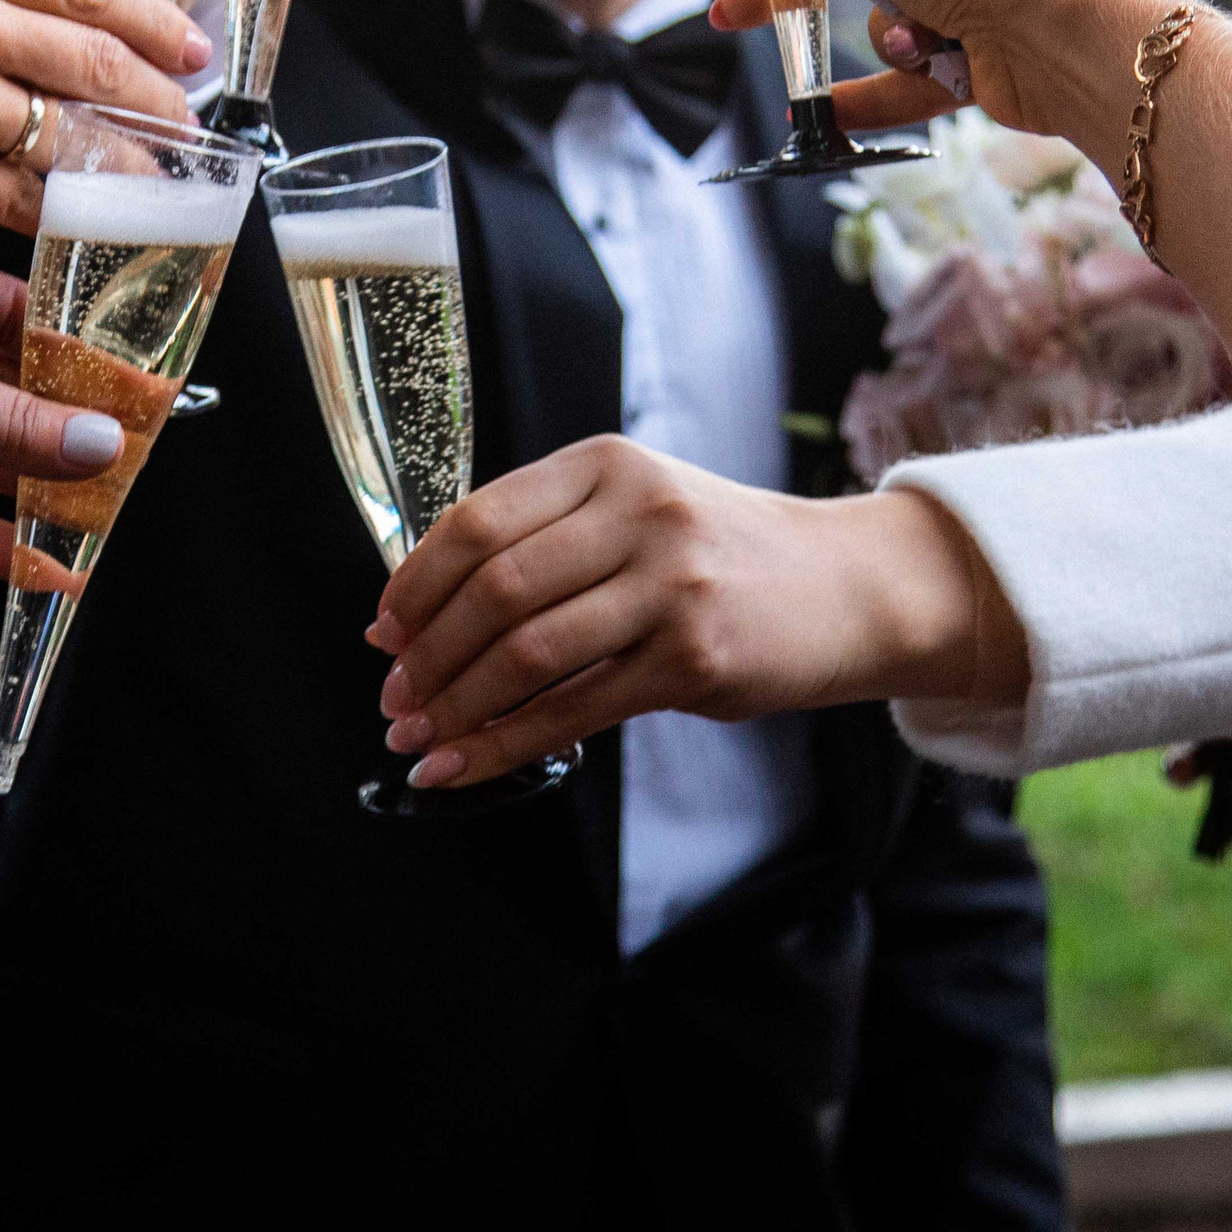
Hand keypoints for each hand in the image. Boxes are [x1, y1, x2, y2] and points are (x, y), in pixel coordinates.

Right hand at [0, 0, 209, 239]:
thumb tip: (91, 36)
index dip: (156, 21)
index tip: (192, 48)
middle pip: (97, 60)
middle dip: (162, 98)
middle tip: (190, 122)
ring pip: (75, 137)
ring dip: (130, 164)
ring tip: (156, 176)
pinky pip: (33, 199)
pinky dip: (74, 212)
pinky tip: (98, 217)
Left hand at [362, 439, 1022, 792]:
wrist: (847, 586)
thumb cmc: (721, 553)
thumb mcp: (638, 509)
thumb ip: (547, 538)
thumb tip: (422, 608)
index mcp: (607, 466)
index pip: (478, 520)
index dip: (416, 582)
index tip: (383, 629)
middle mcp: (638, 513)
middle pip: (494, 588)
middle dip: (427, 654)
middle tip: (395, 695)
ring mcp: (668, 585)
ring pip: (526, 653)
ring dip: (455, 706)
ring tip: (418, 737)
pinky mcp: (692, 658)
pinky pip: (573, 710)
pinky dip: (503, 745)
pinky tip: (463, 766)